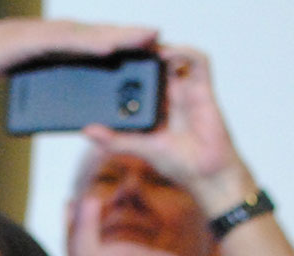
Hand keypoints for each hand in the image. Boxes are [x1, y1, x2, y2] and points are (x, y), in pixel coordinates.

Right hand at [0, 17, 157, 84]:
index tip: (156, 46)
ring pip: (93, 35)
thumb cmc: (15, 63)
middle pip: (105, 35)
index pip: (105, 41)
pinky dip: (91, 44)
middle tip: (159, 35)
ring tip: (144, 38)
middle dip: (133, 35)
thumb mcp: (48, 77)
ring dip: (119, 36)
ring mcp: (55, 35)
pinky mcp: (42, 39)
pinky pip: (71, 42)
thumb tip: (88, 111)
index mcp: (71, 44)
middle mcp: (67, 35)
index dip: (130, 42)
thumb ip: (68, 83)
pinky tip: (109, 48)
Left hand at [82, 46, 254, 212]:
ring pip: (176, 55)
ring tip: (143, 46)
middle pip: (157, 61)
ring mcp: (188, 89)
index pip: (140, 76)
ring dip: (161, 47)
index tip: (109, 56)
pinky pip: (199, 61)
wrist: (206, 175)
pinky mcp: (204, 89)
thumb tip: (86, 130)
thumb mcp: (139, 148)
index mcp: (156, 105)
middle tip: (124, 43)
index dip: (128, 63)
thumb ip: (115, 140)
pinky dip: (184, 52)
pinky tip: (166, 54)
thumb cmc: (179, 164)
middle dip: (142, 50)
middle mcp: (172, 93)